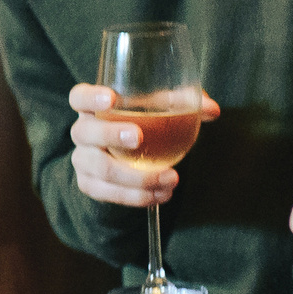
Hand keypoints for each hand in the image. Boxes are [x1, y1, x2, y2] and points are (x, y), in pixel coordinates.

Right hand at [67, 84, 220, 206]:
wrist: (122, 160)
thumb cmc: (139, 124)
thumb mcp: (156, 109)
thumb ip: (182, 104)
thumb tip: (212, 110)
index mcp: (93, 107)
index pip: (79, 97)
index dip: (91, 97)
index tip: (112, 98)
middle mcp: (83, 132)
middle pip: (85, 132)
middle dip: (111, 134)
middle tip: (139, 137)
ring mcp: (83, 160)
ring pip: (100, 169)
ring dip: (136, 176)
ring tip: (170, 178)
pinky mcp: (90, 185)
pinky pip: (110, 194)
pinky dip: (138, 196)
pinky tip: (161, 194)